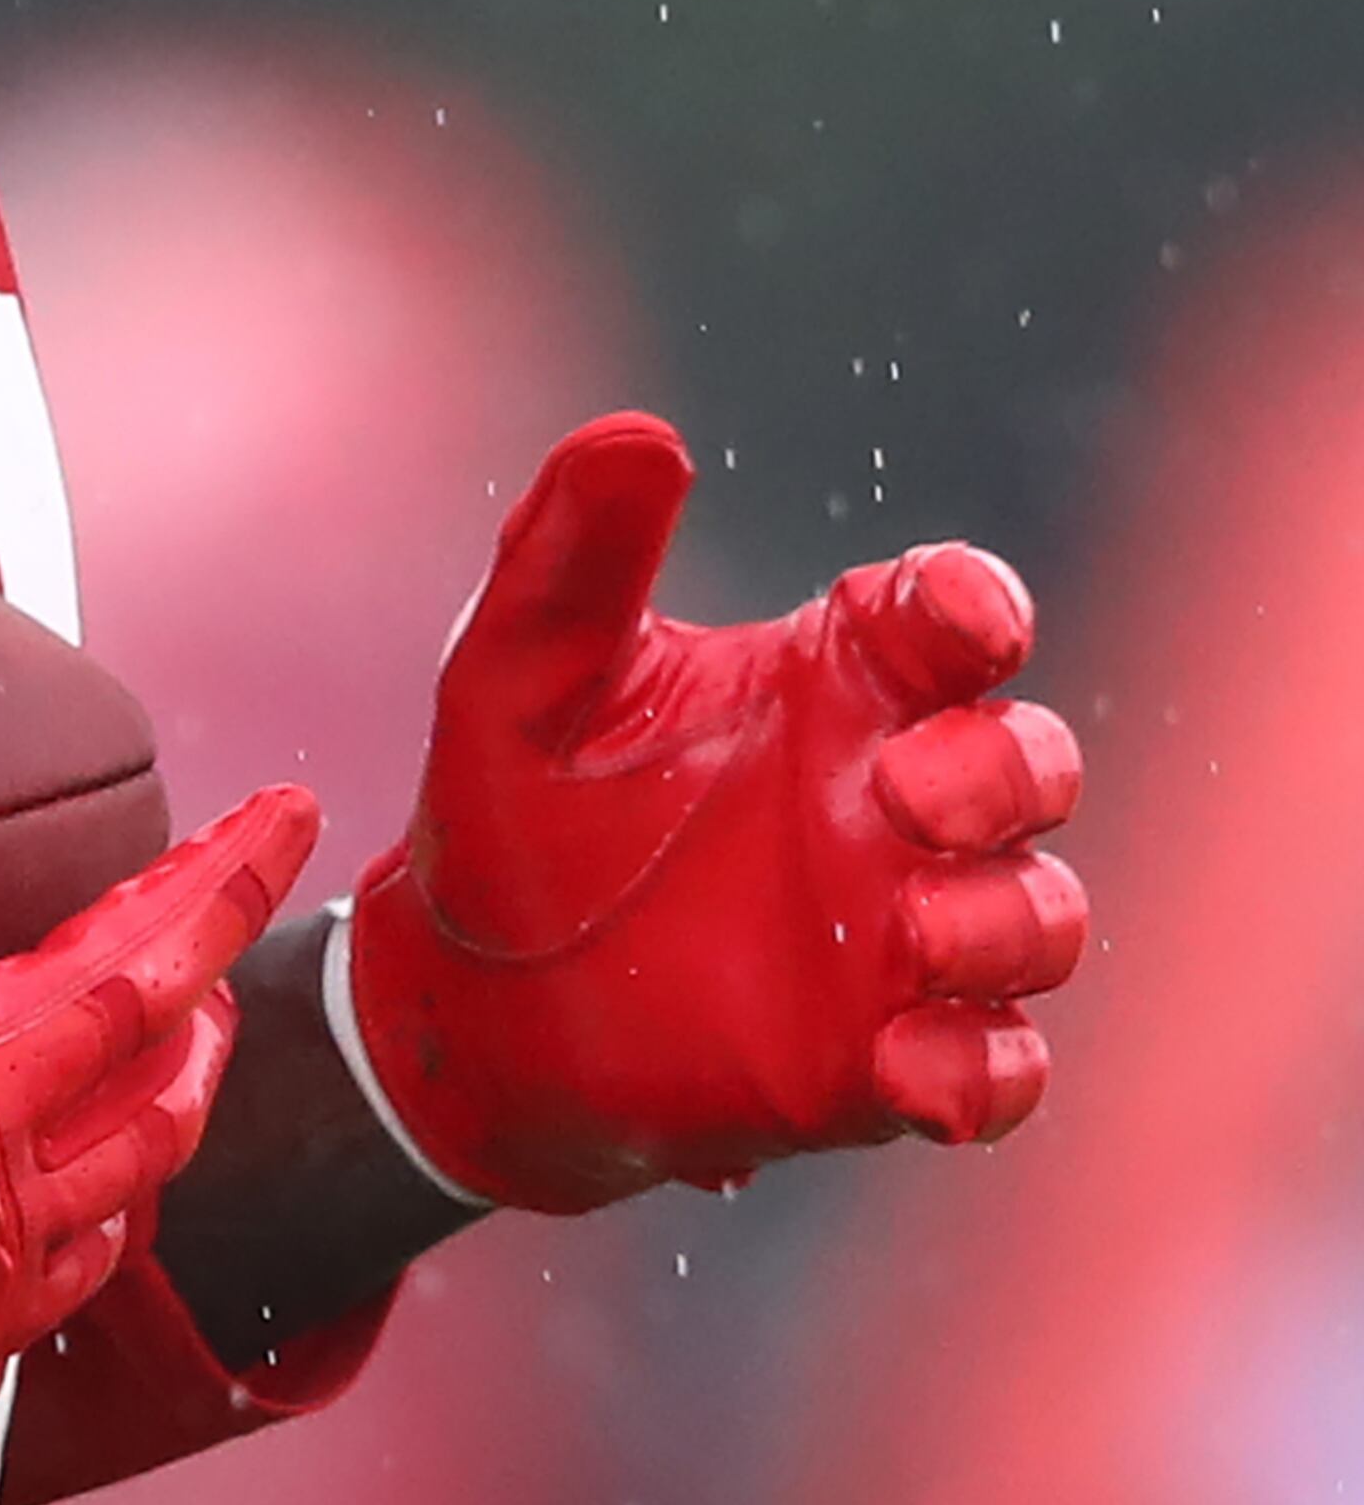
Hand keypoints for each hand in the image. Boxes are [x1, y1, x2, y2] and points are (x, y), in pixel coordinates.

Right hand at [0, 579, 318, 1504]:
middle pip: (150, 1113)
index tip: (285, 809)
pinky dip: (58, 1238)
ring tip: (158, 1060)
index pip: (132, 976)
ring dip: (146, 1127)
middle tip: (219, 927)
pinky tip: (22, 1217)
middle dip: (199, 1005)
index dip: (218, 881)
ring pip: (101, 1229)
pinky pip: (20, 1320)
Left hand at [341, 413, 1087, 1214]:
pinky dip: (979, 1071)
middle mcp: (886, 800)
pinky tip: (912, 1069)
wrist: (465, 999)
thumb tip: (635, 432)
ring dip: (1006, 920)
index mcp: (826, 682)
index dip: (977, 606)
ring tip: (916, 930)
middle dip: (1005, 771)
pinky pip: (993, 1070)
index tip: (960, 619)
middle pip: (1029, 761)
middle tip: (908, 789)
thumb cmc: (509, 807)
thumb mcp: (519, 669)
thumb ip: (572, 553)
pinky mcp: (876, 1064)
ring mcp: (897, 936)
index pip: (949, 619)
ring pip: (1039, 915)